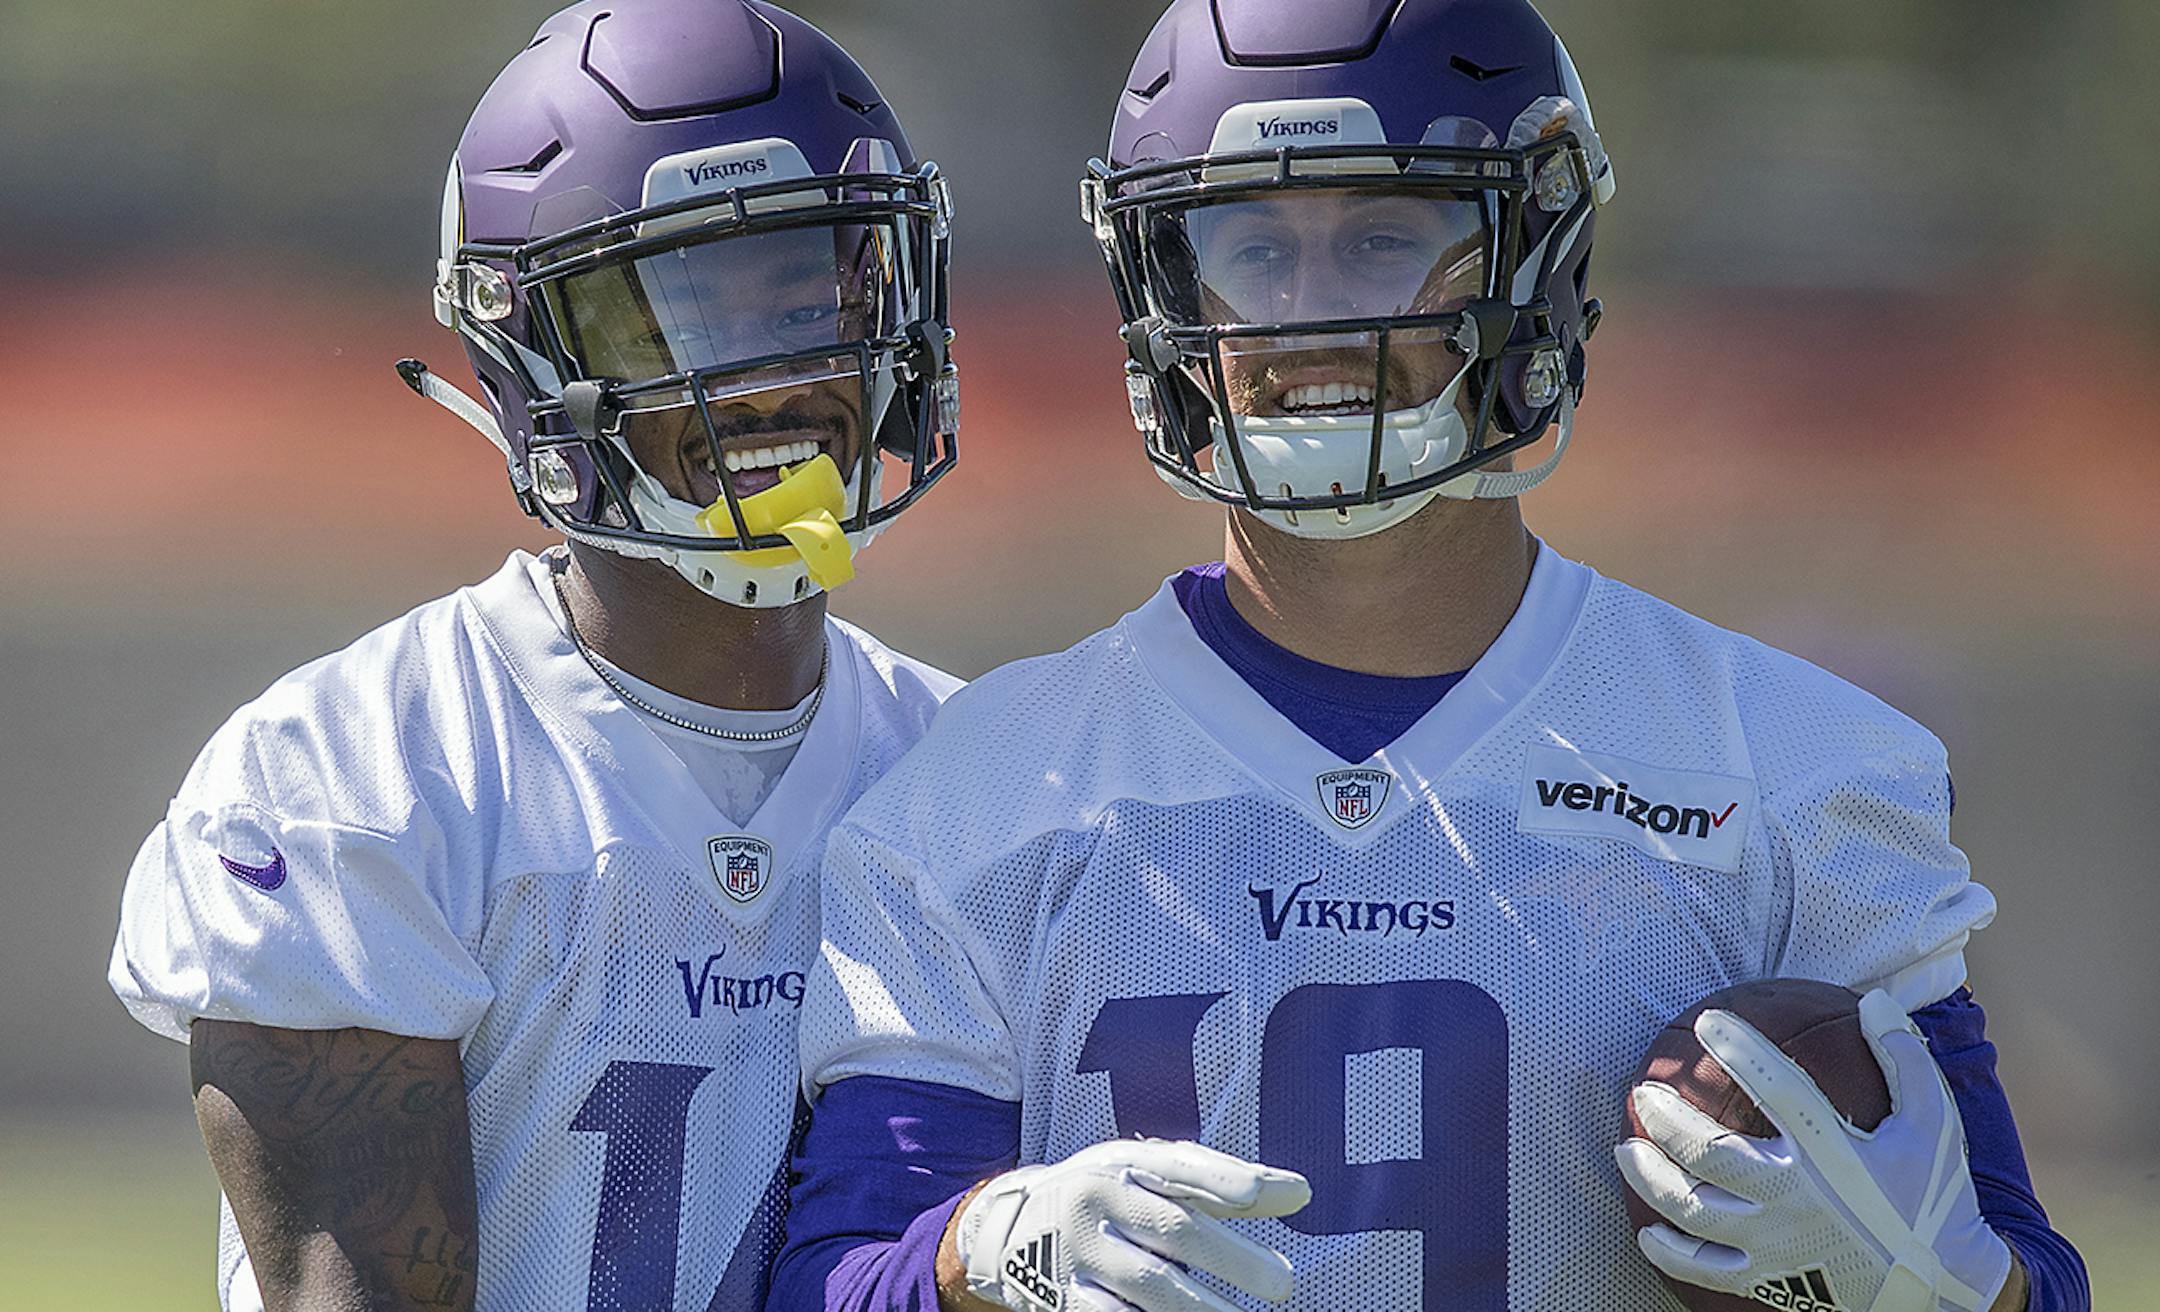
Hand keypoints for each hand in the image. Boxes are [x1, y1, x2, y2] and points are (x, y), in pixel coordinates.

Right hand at [947, 1139, 1309, 1311]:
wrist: (1006, 1229)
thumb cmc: (1105, 1194)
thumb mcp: (1148, 1172)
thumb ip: (1220, 1181)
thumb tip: (1301, 1193)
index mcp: (1122, 1163)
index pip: (1185, 1169)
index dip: (1235, 1182)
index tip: (1296, 1195)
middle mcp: (1097, 1204)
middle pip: (1175, 1231)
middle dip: (1235, 1259)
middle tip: (1284, 1283)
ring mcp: (1078, 1256)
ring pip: (1149, 1287)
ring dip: (1202, 1308)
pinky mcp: (1063, 1302)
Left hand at [1617, 989, 2012, 1311]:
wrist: (1945, 1289)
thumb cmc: (1934, 1196)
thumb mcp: (1934, 1123)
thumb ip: (1904, 1059)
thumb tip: (1875, 1000)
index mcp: (1834, 1155)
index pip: (1778, 1089)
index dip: (1740, 1050)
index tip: (1707, 1021)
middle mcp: (1796, 1199)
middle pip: (1710, 1154)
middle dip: (1666, 1119)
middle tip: (1640, 1094)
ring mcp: (1778, 1244)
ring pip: (1692, 1209)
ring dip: (1650, 1178)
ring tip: (1626, 1150)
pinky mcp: (1770, 1281)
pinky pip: (1703, 1269)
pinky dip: (1669, 1251)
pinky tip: (1649, 1231)